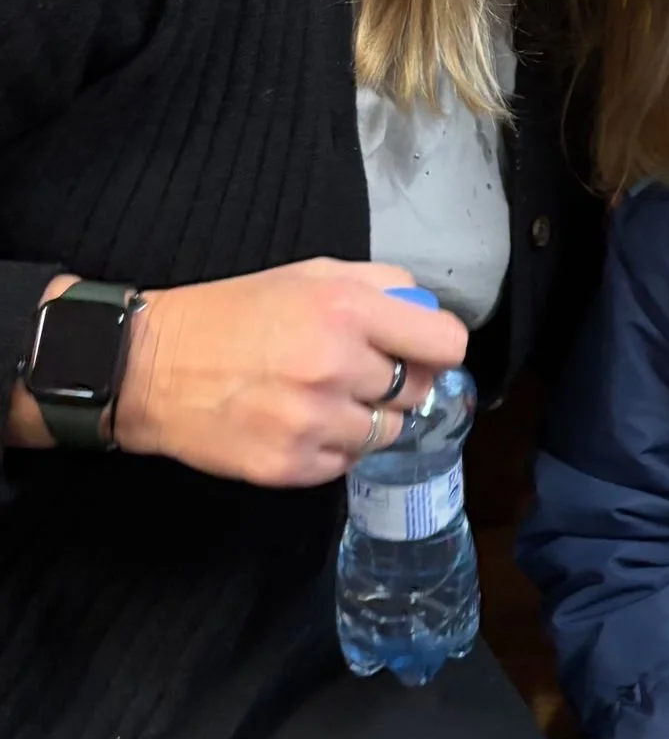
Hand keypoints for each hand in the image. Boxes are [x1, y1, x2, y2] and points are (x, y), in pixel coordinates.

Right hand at [111, 260, 466, 485]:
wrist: (152, 365)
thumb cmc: (235, 313)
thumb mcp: (310, 273)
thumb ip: (382, 286)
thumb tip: (429, 314)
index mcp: (347, 310)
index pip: (446, 344)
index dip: (436, 347)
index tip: (419, 349)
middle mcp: (337, 366)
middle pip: (419, 391)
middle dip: (396, 381)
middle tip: (356, 371)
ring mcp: (315, 421)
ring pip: (387, 432)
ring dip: (366, 418)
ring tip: (321, 397)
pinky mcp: (293, 465)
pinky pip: (348, 462)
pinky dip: (333, 446)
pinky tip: (297, 421)